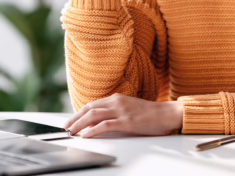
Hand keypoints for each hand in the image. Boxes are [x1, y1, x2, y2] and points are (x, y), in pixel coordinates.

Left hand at [64, 94, 182, 137]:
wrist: (167, 114)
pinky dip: (92, 130)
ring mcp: (121, 111)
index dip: (79, 113)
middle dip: (75, 119)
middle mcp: (117, 102)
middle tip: (66, 128)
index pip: (92, 104)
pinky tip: (85, 135)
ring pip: (93, 115)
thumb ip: (116, 112)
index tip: (71, 121)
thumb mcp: (130, 109)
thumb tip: (100, 122)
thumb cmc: (151, 114)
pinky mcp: (126, 121)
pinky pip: (104, 125)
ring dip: (79, 124)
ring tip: (71, 132)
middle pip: (89, 109)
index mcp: (117, 98)